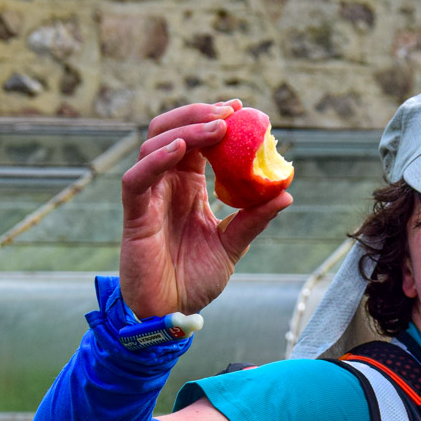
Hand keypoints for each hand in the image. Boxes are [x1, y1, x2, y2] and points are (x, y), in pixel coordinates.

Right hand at [119, 100, 293, 318]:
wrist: (172, 311)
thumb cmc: (196, 278)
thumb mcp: (232, 245)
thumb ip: (254, 219)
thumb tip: (286, 193)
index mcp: (188, 185)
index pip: (197, 140)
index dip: (214, 118)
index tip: (241, 108)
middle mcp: (166, 184)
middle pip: (172, 130)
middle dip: (199, 113)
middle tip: (230, 112)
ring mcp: (148, 196)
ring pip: (154, 145)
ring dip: (185, 129)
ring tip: (217, 127)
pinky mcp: (134, 214)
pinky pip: (137, 179)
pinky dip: (156, 159)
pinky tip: (181, 149)